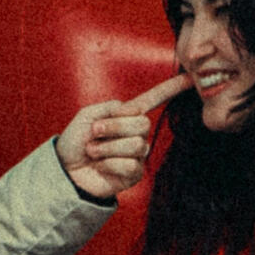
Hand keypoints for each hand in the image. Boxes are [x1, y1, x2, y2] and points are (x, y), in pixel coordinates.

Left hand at [56, 74, 190, 197]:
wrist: (65, 170)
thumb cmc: (75, 141)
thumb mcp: (88, 115)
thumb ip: (112, 107)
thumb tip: (131, 110)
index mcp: (127, 115)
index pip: (153, 100)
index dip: (170, 89)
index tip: (189, 79)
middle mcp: (136, 134)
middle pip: (142, 124)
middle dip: (114, 127)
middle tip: (95, 132)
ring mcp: (137, 155)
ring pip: (136, 145)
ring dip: (108, 147)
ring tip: (93, 151)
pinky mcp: (133, 174)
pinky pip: (130, 165)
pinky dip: (109, 164)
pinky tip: (101, 166)